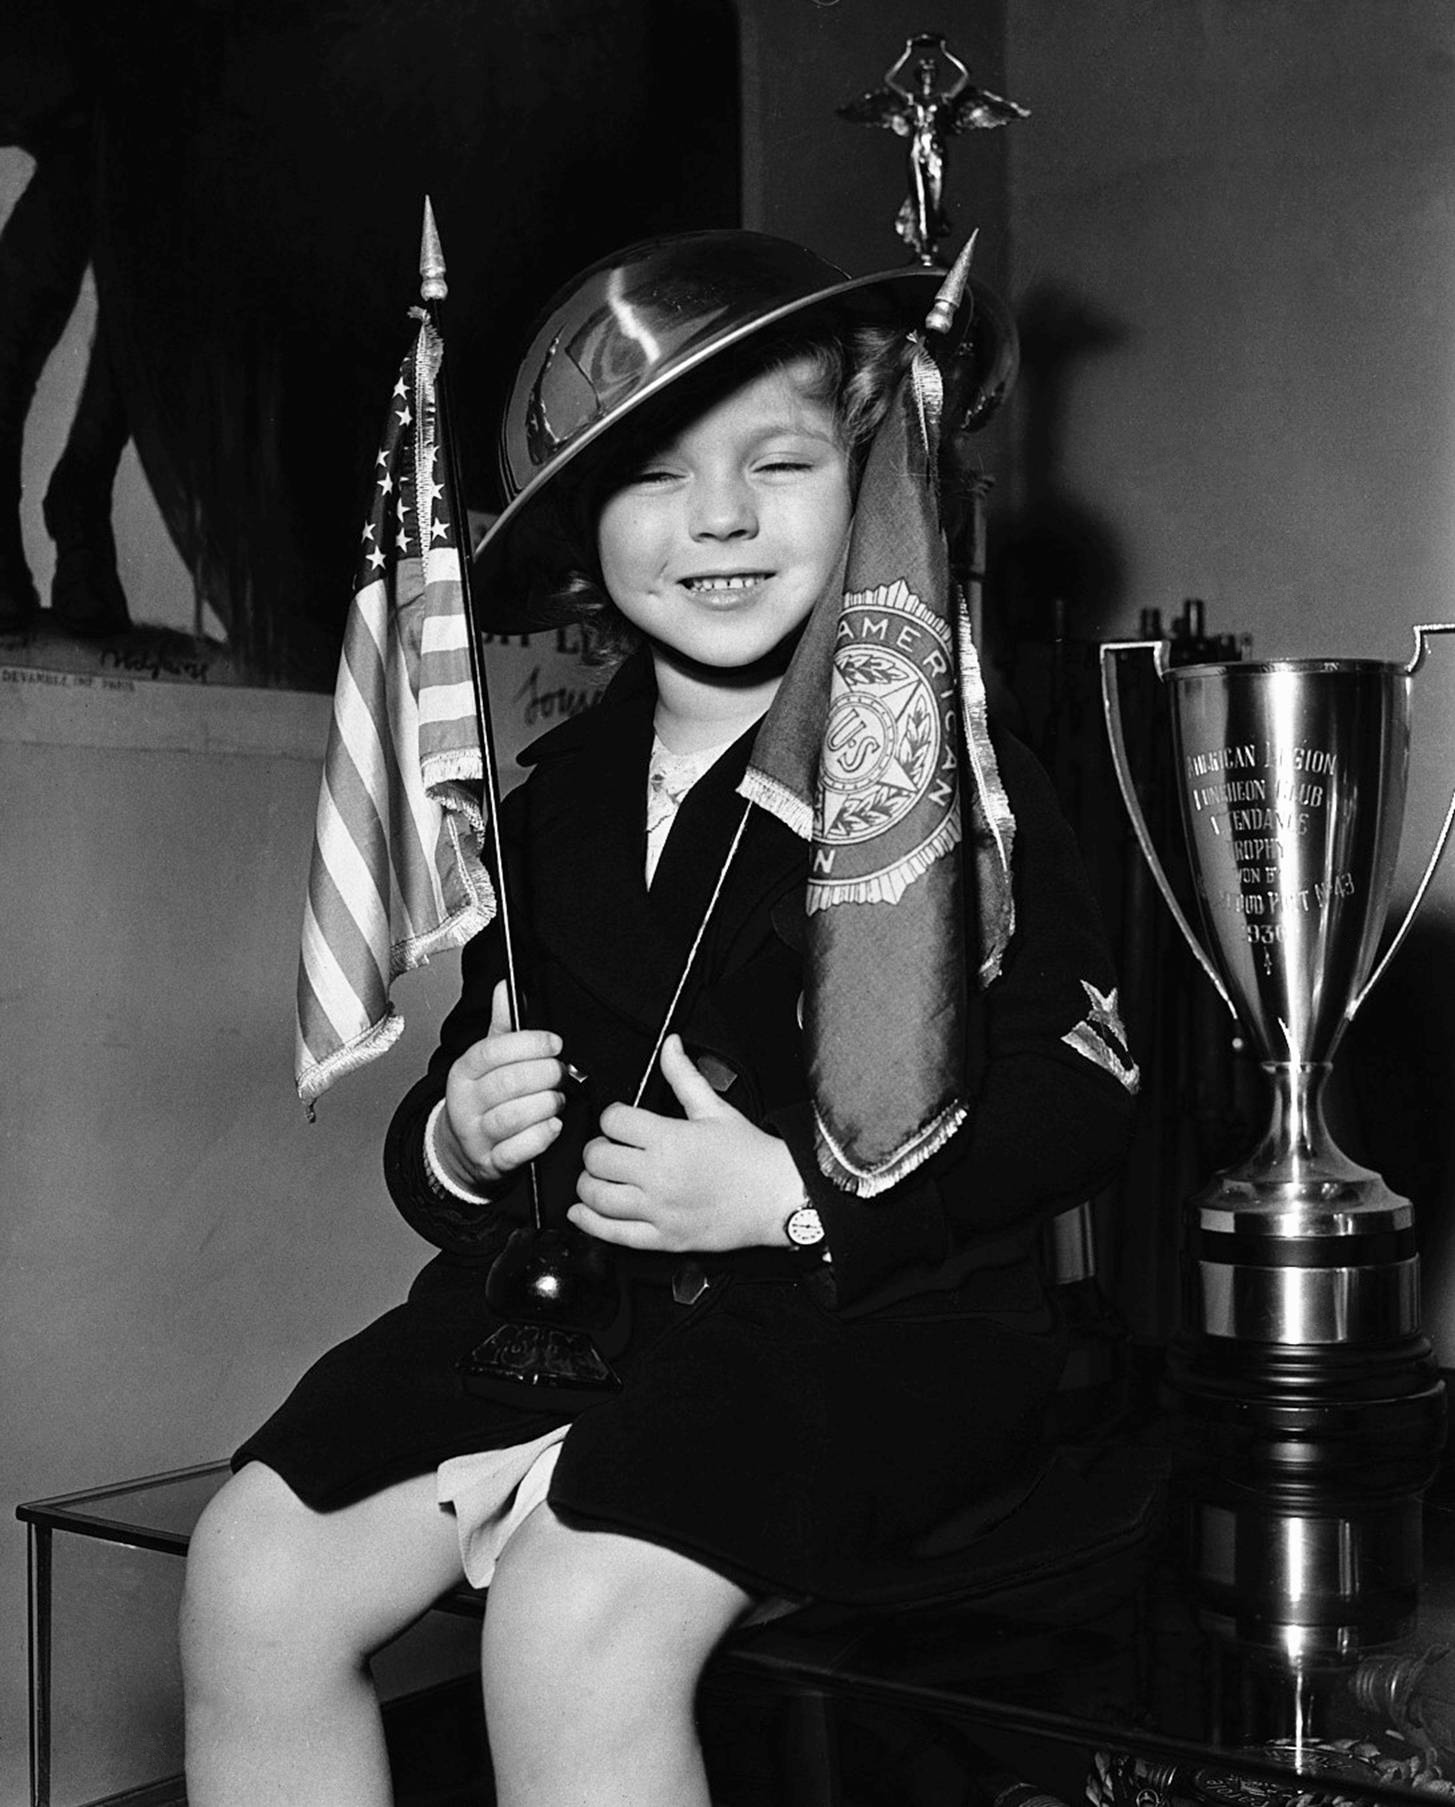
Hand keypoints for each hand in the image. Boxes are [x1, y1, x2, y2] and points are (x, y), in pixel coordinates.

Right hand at [438, 980, 565, 1190]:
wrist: (464, 1151)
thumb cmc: (483, 1100)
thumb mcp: (487, 1062)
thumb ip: (502, 1027)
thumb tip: (505, 988)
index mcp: (463, 1072)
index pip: (492, 1052)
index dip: (529, 1045)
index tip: (554, 1043)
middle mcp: (465, 1103)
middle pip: (506, 1084)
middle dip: (543, 1075)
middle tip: (561, 1072)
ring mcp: (476, 1136)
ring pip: (511, 1117)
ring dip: (544, 1105)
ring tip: (558, 1099)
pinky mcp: (491, 1163)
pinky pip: (517, 1151)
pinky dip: (540, 1137)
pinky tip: (553, 1125)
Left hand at [569, 1035, 801, 1251]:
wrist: (778, 1196)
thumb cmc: (750, 1155)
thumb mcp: (715, 1109)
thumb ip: (684, 1075)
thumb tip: (670, 1046)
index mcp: (670, 1138)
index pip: (613, 1121)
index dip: (613, 1117)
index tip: (621, 1122)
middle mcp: (659, 1175)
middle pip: (597, 1158)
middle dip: (597, 1149)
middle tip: (609, 1148)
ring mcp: (659, 1210)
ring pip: (597, 1196)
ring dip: (589, 1184)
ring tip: (599, 1177)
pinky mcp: (663, 1238)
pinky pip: (613, 1233)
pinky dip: (589, 1222)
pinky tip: (582, 1211)